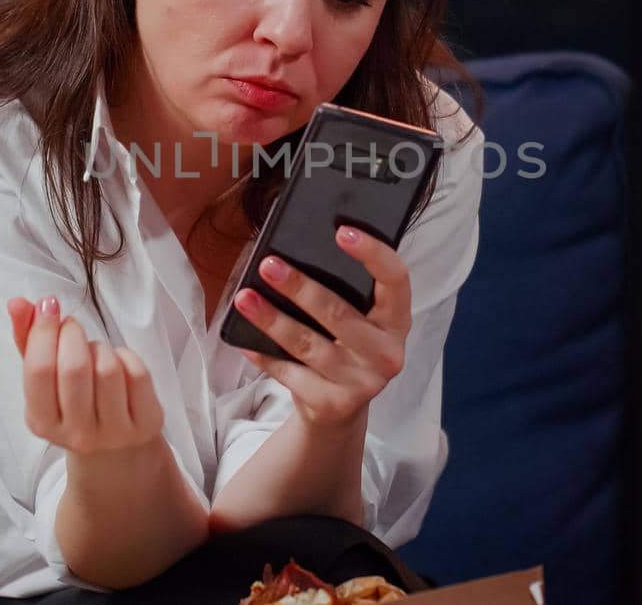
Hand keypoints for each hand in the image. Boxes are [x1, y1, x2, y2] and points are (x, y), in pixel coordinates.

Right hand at [4, 296, 164, 453]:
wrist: (115, 451)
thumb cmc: (73, 403)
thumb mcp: (46, 380)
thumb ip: (27, 340)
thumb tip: (18, 303)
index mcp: (42, 423)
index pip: (38, 370)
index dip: (43, 330)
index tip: (49, 306)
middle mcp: (77, 434)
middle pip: (74, 368)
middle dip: (72, 333)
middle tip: (71, 325)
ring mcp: (114, 432)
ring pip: (107, 368)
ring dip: (99, 346)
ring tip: (94, 350)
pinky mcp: (146, 424)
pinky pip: (137, 373)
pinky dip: (126, 356)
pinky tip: (118, 362)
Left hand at [231, 225, 410, 427]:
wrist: (339, 411)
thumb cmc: (346, 348)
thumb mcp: (360, 320)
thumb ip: (346, 290)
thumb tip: (299, 250)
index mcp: (397, 321)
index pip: (396, 279)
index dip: (372, 253)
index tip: (342, 231)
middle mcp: (386, 353)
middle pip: (340, 314)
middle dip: (300, 287)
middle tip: (268, 264)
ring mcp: (361, 383)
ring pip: (308, 344)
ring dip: (272, 319)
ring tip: (245, 298)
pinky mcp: (331, 404)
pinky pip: (289, 374)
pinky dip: (265, 355)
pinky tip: (244, 340)